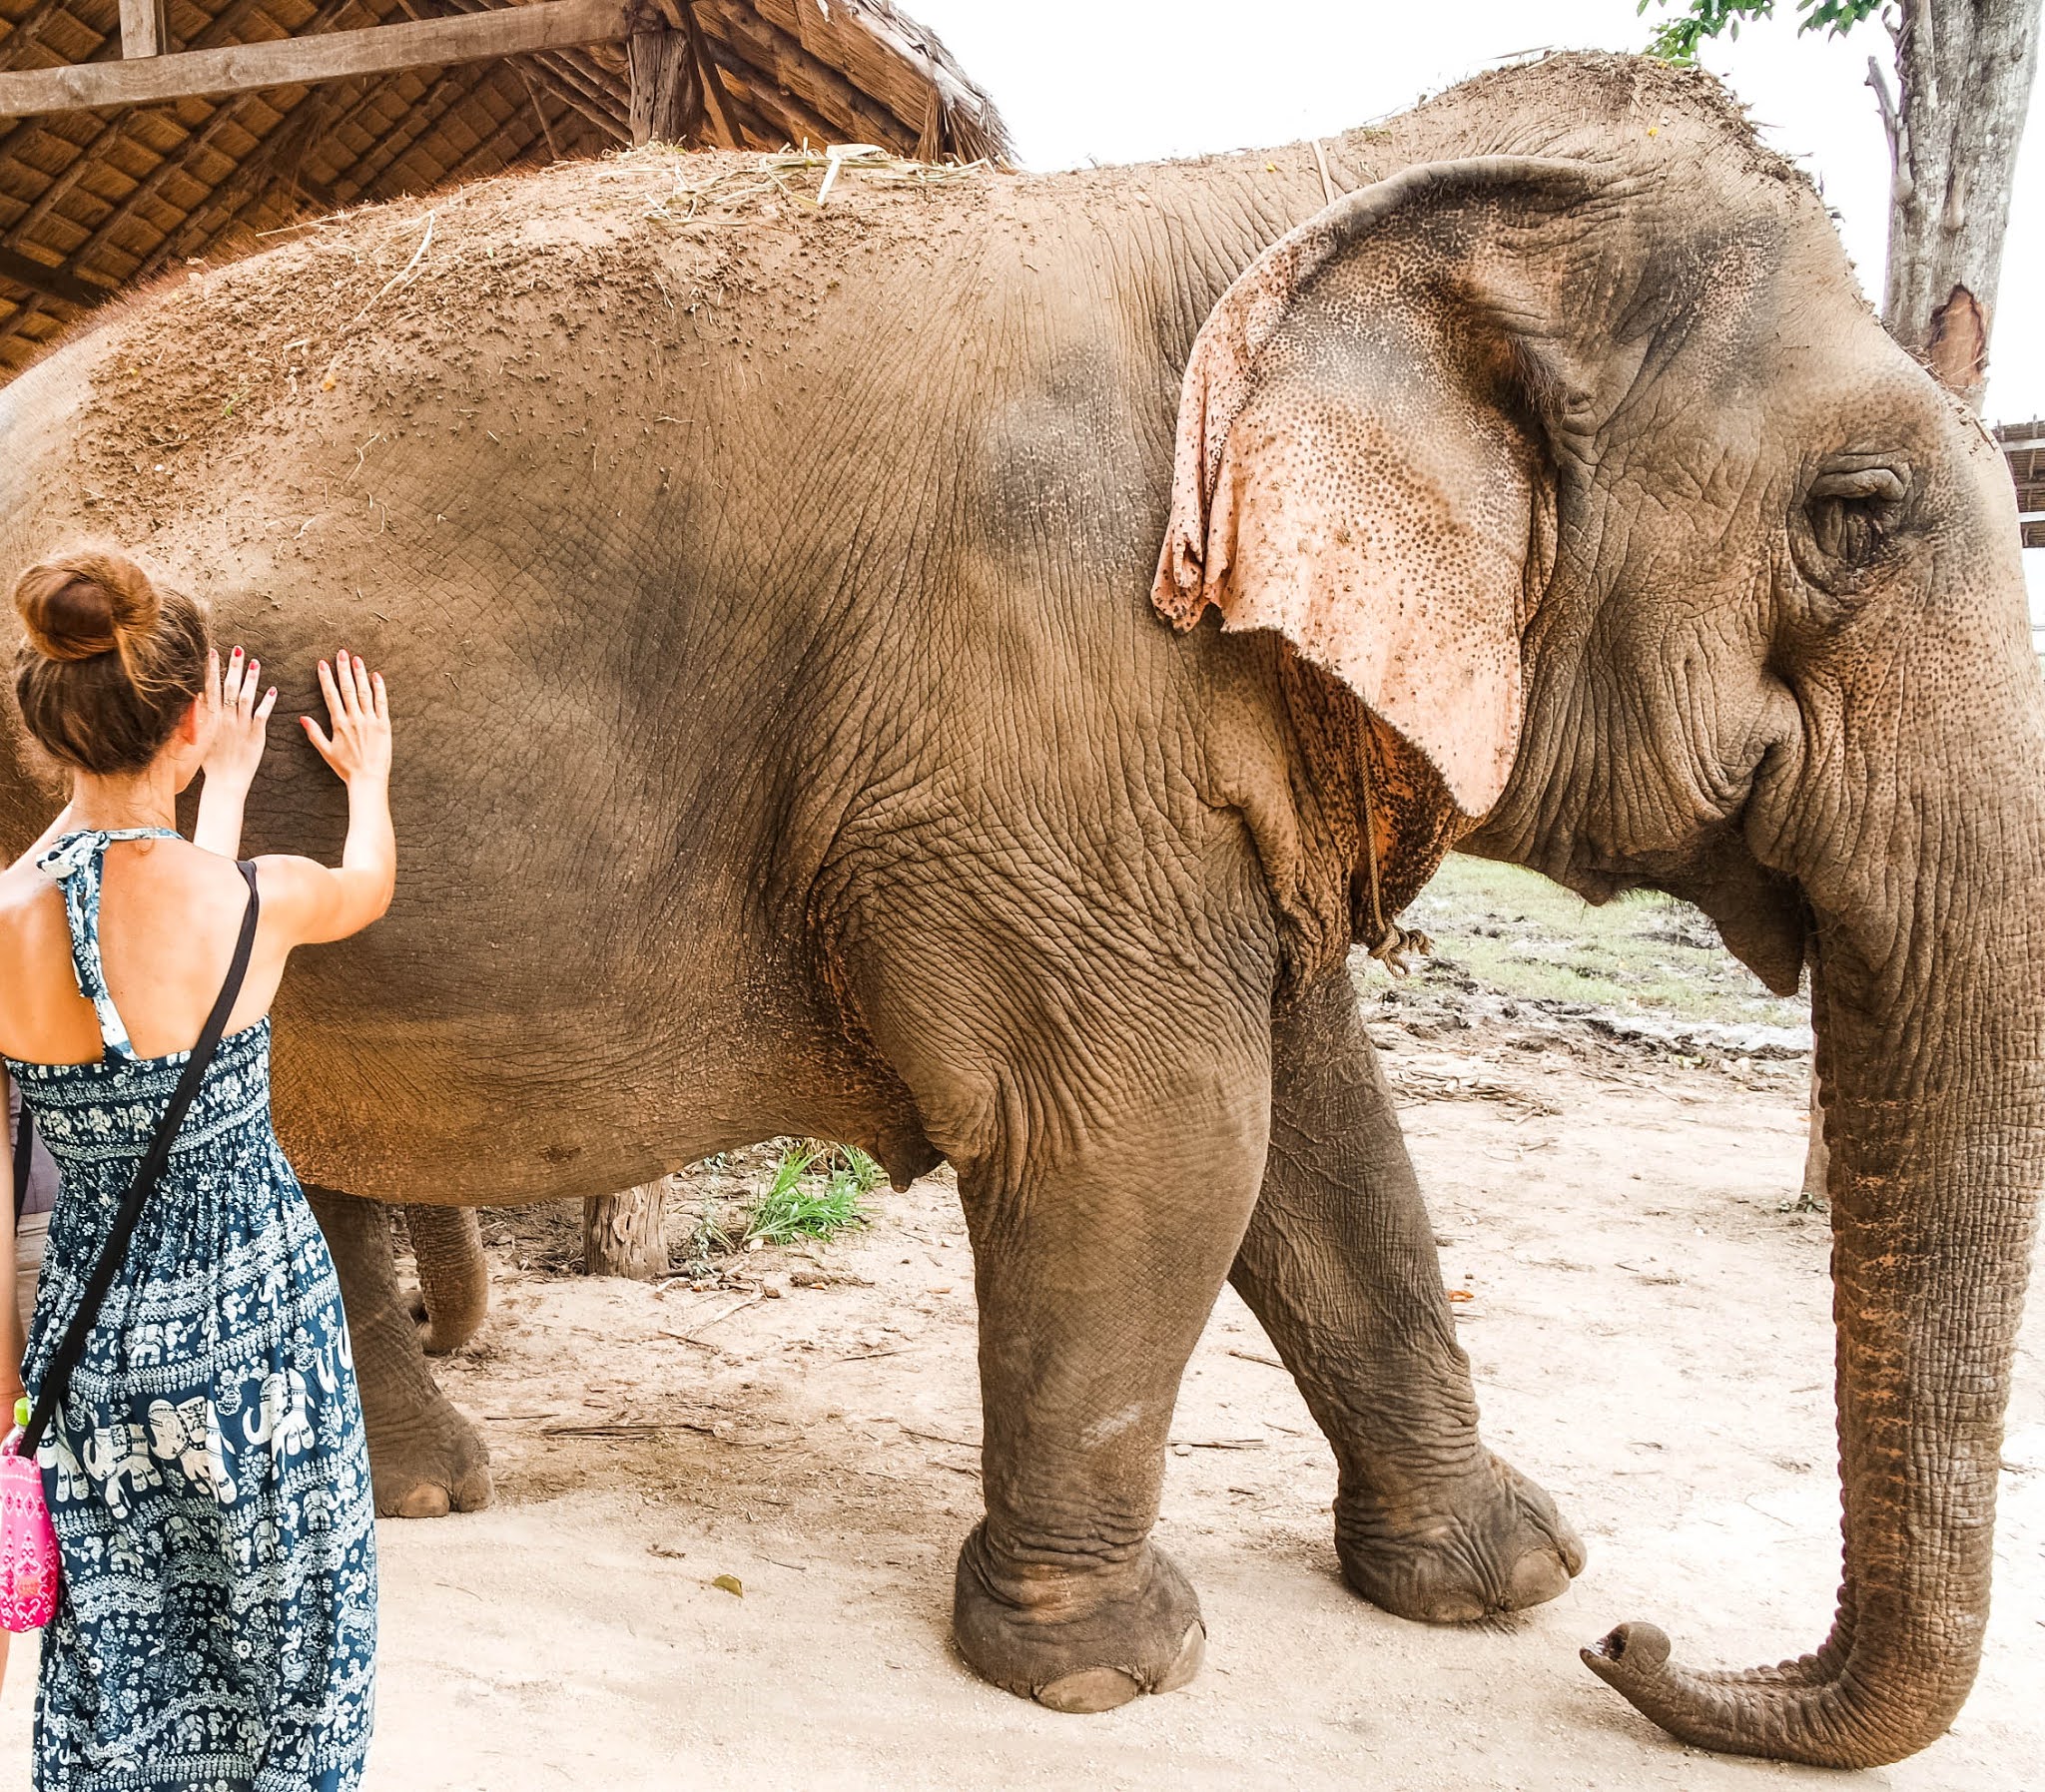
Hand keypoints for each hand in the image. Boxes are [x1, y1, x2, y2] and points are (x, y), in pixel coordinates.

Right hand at [199, 646, 276, 795]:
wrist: (225, 782)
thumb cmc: (212, 762)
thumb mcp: (198, 737)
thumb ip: (199, 716)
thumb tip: (196, 696)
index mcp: (209, 718)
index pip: (210, 687)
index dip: (212, 669)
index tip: (213, 652)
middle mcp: (224, 719)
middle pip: (228, 687)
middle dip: (233, 666)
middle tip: (238, 649)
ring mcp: (240, 727)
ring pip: (245, 697)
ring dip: (251, 679)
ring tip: (256, 662)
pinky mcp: (255, 736)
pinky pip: (262, 715)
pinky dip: (267, 702)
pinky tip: (273, 690)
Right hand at [302, 650, 390, 786]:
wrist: (369, 779)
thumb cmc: (346, 768)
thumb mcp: (325, 751)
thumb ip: (314, 733)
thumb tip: (301, 717)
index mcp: (339, 724)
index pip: (331, 695)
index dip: (326, 678)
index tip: (323, 663)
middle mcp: (355, 719)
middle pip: (348, 689)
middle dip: (343, 669)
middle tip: (341, 653)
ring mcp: (371, 721)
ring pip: (365, 692)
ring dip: (360, 674)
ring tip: (357, 659)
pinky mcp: (384, 725)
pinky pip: (382, 703)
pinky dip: (380, 688)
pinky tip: (377, 676)